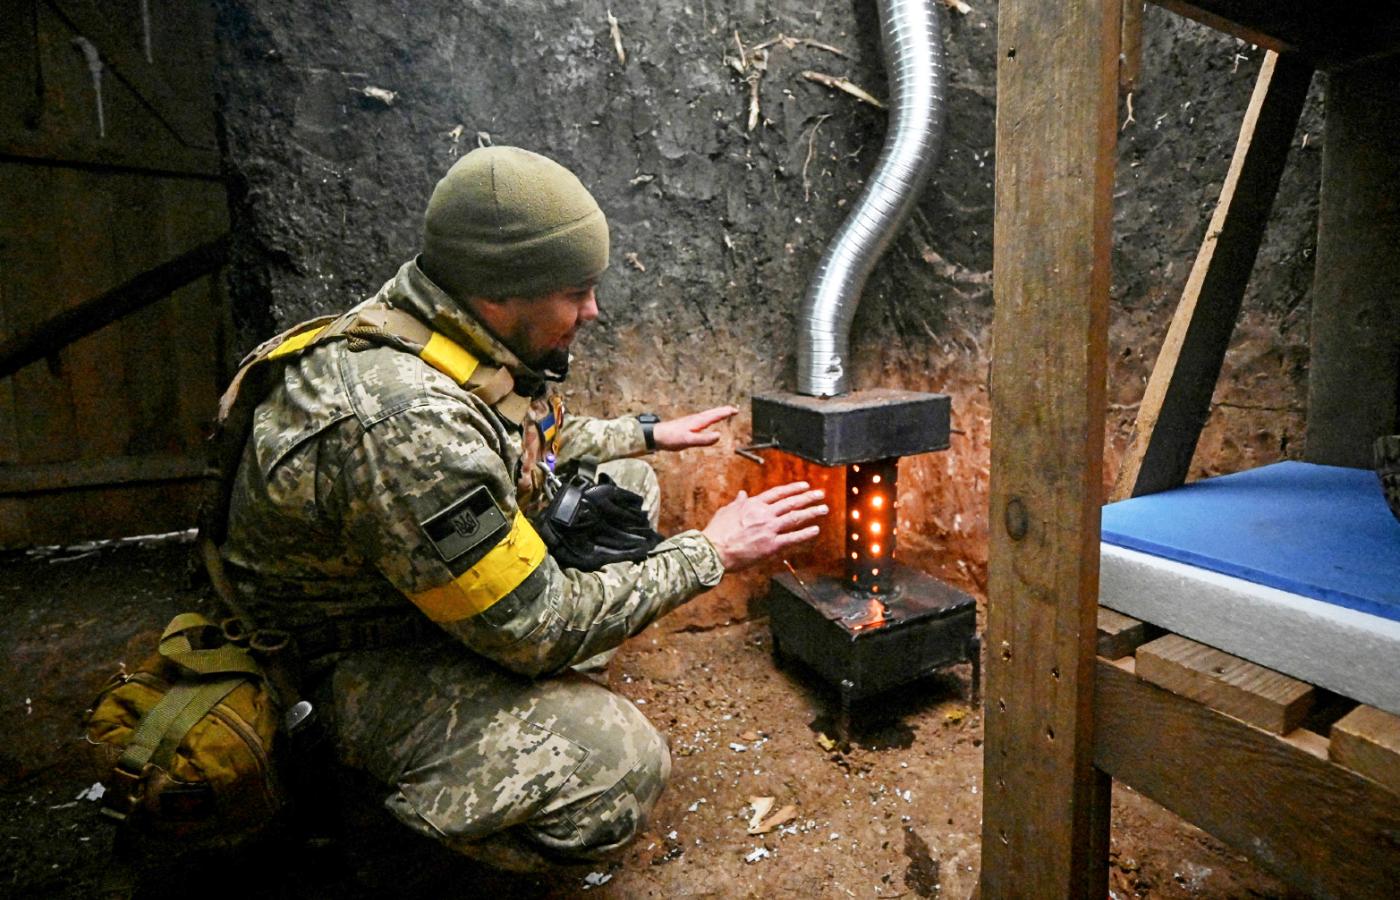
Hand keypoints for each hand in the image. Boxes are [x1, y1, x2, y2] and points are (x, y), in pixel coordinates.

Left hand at [651, 406, 738, 450]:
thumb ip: (704, 439)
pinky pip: (704, 420)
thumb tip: (719, 436)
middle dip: (725, 410)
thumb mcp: (689, 440)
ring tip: (726, 413)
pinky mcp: (688, 425)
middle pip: (713, 412)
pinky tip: (708, 422)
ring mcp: (692, 421)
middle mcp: (696, 419)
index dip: (726, 412)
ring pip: (709, 415)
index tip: (736, 410)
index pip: (716, 415)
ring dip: (718, 413)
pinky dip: (711, 418)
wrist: (656, 436)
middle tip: (735, 409)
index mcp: (698, 421)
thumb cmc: (671, 438)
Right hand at [702, 481, 826, 570]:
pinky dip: (805, 533)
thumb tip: (741, 494)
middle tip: (820, 494)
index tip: (804, 486)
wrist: (714, 550)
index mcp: (753, 504)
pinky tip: (815, 529)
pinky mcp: (771, 545)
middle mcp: (764, 513)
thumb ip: (737, 502)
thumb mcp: (726, 511)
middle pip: (791, 503)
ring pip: (795, 518)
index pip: (778, 493)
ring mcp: (769, 528)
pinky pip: (793, 538)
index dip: (793, 489)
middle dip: (808, 497)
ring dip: (811, 512)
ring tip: (823, 509)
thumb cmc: (717, 532)